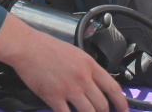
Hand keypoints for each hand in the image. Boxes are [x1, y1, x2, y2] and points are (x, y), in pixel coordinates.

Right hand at [0, 14, 128, 111]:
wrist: (27, 47)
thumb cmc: (46, 47)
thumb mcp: (75, 52)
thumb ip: (87, 67)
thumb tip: (96, 82)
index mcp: (89, 65)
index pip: (113, 87)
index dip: (121, 102)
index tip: (124, 109)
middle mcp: (82, 78)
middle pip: (102, 104)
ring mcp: (69, 89)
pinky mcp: (54, 98)